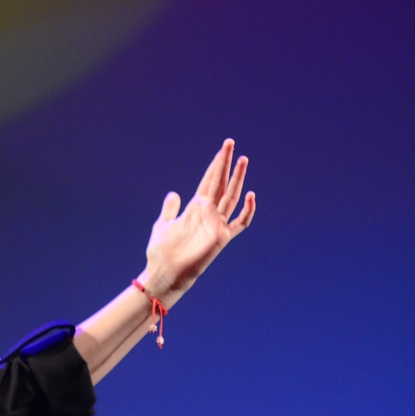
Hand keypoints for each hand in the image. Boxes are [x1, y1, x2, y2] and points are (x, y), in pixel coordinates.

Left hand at [140, 139, 255, 306]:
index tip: (223, 149)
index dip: (215, 165)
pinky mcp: (221, 237)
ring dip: (237, 178)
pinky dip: (248, 211)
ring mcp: (216, 224)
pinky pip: (239, 223)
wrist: (165, 272)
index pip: (209, 181)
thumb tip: (173, 193)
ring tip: (243, 159)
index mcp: (195, 207)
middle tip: (230, 143)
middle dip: (225, 163)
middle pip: (221, 182)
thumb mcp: (163, 224)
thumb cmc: (162, 251)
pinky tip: (252, 196)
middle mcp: (208, 213)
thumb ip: (170, 208)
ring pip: (231, 196)